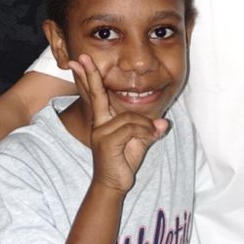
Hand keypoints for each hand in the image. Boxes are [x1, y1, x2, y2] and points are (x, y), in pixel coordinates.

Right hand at [71, 54, 167, 193]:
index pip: (96, 95)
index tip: (79, 61)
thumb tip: (165, 125)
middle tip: (79, 57)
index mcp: (103, 121)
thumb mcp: (138, 142)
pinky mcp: (107, 142)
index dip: (89, 78)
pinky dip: (145, 132)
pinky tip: (150, 137)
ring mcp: (101, 133)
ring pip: (130, 118)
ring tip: (152, 135)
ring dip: (145, 127)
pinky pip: (131, 128)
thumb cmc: (123, 163)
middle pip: (96, 95)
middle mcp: (99, 124)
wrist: (113, 186)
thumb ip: (148, 130)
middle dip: (89, 75)